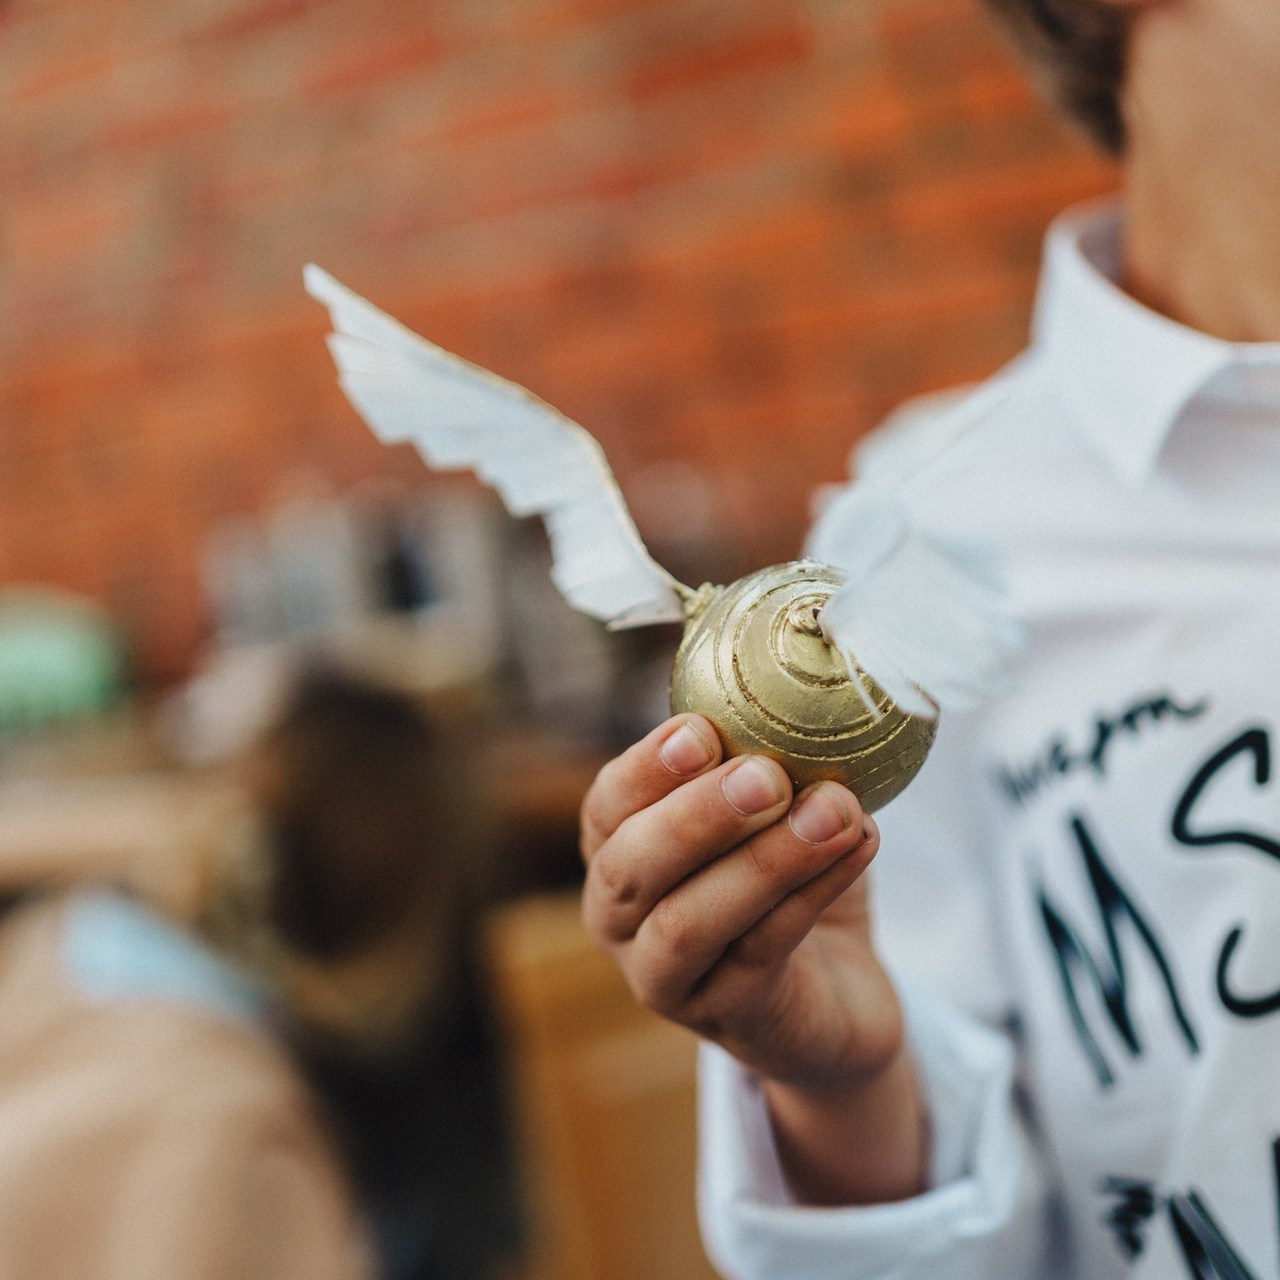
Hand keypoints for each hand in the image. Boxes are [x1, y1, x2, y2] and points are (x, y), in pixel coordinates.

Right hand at [580, 712, 899, 1094]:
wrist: (835, 993)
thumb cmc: (788, 874)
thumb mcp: (768, 807)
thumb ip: (764, 752)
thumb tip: (803, 666)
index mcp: (617, 852)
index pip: (607, 807)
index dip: (646, 769)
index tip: (701, 729)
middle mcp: (621, 919)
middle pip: (631, 869)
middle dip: (696, 816)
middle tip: (766, 775)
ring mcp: (666, 979)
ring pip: (691, 922)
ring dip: (765, 861)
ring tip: (833, 810)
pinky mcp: (730, 1019)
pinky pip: (764, 952)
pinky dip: (815, 891)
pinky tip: (860, 843)